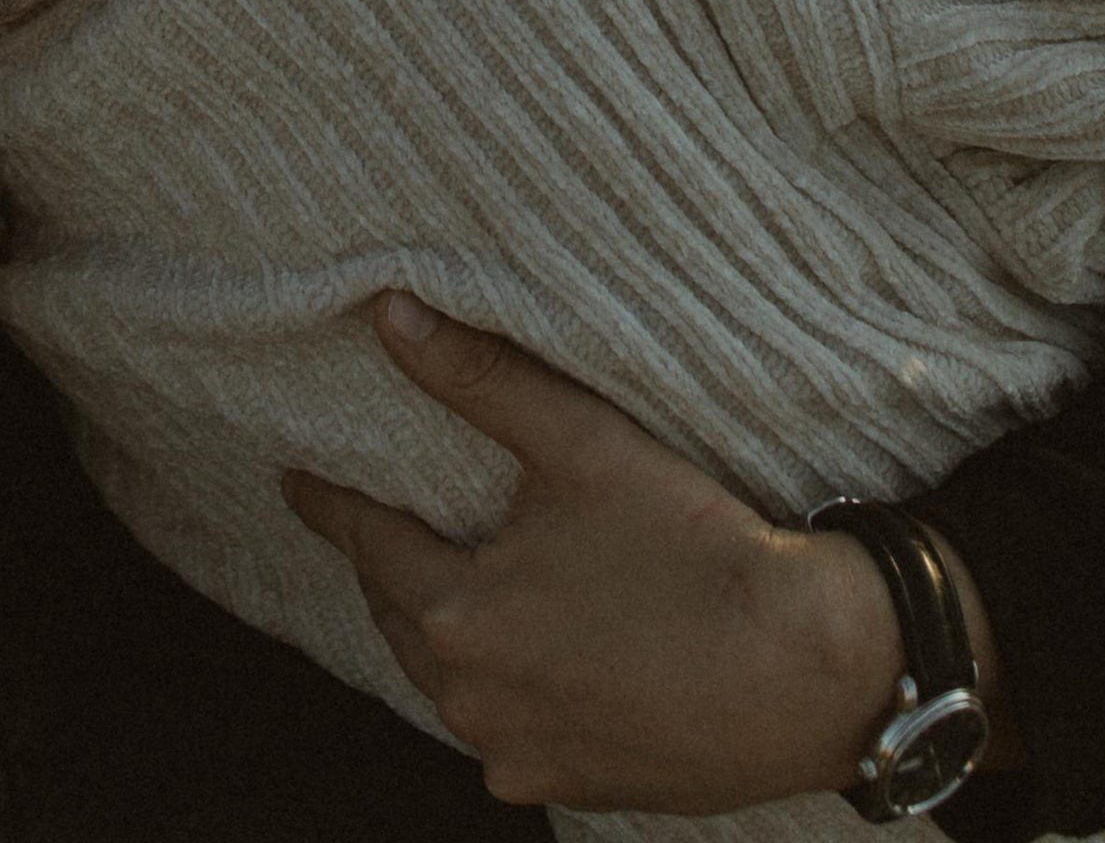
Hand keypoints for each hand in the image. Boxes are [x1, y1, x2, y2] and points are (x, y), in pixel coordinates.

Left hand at [284, 300, 1010, 813]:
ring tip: (438, 585)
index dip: (330, 502)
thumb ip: (478, 379)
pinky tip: (523, 659)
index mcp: (458, 617)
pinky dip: (500, 690)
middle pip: (401, 619)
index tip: (293, 478)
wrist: (811, 674)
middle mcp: (474, 702)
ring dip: (437, 632)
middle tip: (373, 525)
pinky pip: (507, 733)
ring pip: (448, 684)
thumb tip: (389, 316)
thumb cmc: (696, 551)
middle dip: (384, 569)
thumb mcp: (581, 444)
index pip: (366, 543)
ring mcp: (524, 757)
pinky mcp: (576, 788)